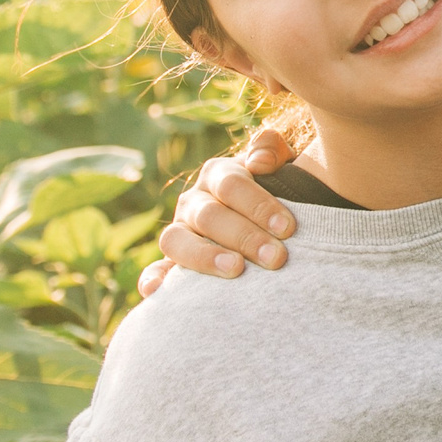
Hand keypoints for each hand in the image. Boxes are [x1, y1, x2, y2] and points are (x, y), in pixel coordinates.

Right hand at [137, 125, 298, 294]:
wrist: (268, 221)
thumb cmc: (281, 192)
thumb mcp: (282, 165)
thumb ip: (272, 149)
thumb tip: (260, 162)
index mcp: (218, 175)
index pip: (232, 185)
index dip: (258, 205)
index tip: (288, 228)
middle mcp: (194, 201)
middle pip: (210, 216)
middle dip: (245, 237)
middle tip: (276, 258)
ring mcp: (180, 231)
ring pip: (177, 240)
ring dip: (205, 256)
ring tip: (236, 270)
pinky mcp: (173, 261)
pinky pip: (157, 269)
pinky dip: (153, 278)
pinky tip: (156, 291)